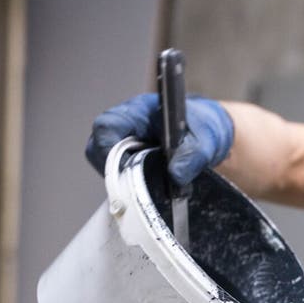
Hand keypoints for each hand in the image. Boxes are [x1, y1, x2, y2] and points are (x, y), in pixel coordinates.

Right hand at [85, 93, 233, 184]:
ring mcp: (123, 143)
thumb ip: (193, 156)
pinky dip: (128, 186)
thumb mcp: (204, 141)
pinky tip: (145, 190)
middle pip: (97, 148)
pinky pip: (117, 174)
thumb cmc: (203, 128)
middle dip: (112, 171)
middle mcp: (125, 126)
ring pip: (106, 164)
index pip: (107, 127)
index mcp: (138, 111)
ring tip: (143, 190)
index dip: (107, 150)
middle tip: (133, 188)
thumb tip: (176, 174)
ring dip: (121, 180)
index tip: (123, 171)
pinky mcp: (127, 160)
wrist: (205, 135)